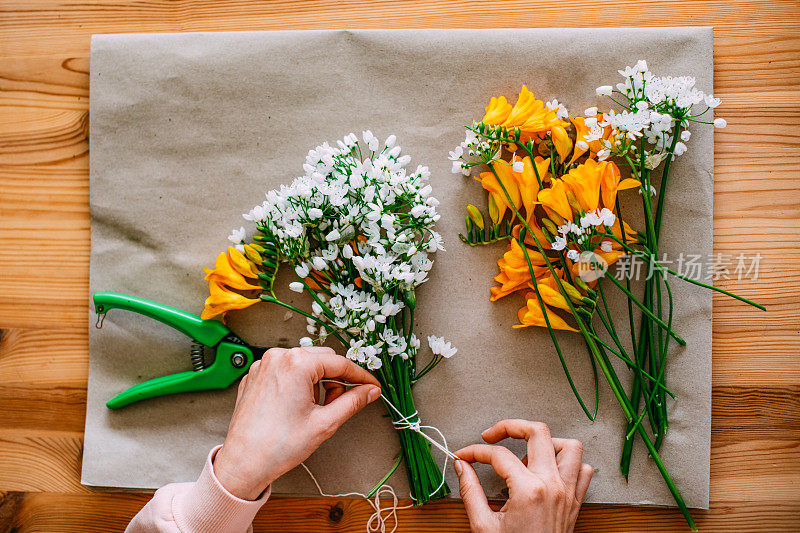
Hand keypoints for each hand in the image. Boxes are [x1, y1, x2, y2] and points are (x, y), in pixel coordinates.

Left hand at [214, 346, 380, 499]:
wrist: (243, 463)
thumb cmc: (277, 446)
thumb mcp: (325, 423)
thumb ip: (352, 402)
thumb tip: (369, 392)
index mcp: (296, 364)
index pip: (339, 363)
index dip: (360, 376)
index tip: (371, 385)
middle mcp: (277, 358)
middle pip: (322, 359)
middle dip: (336, 379)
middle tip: (340, 403)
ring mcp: (263, 365)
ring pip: (304, 364)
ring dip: (316, 382)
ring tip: (313, 409)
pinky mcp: (254, 376)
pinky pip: (285, 371)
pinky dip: (297, 384)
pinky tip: (297, 406)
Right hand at [454, 420, 592, 532]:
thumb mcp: (483, 526)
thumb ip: (470, 491)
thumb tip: (462, 466)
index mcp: (529, 490)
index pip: (498, 455)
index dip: (476, 451)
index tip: (464, 455)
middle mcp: (553, 486)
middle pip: (537, 432)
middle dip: (511, 426)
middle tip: (493, 435)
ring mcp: (568, 492)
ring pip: (569, 446)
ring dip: (546, 442)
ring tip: (526, 451)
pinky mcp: (575, 502)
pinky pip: (582, 470)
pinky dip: (567, 463)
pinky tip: (547, 469)